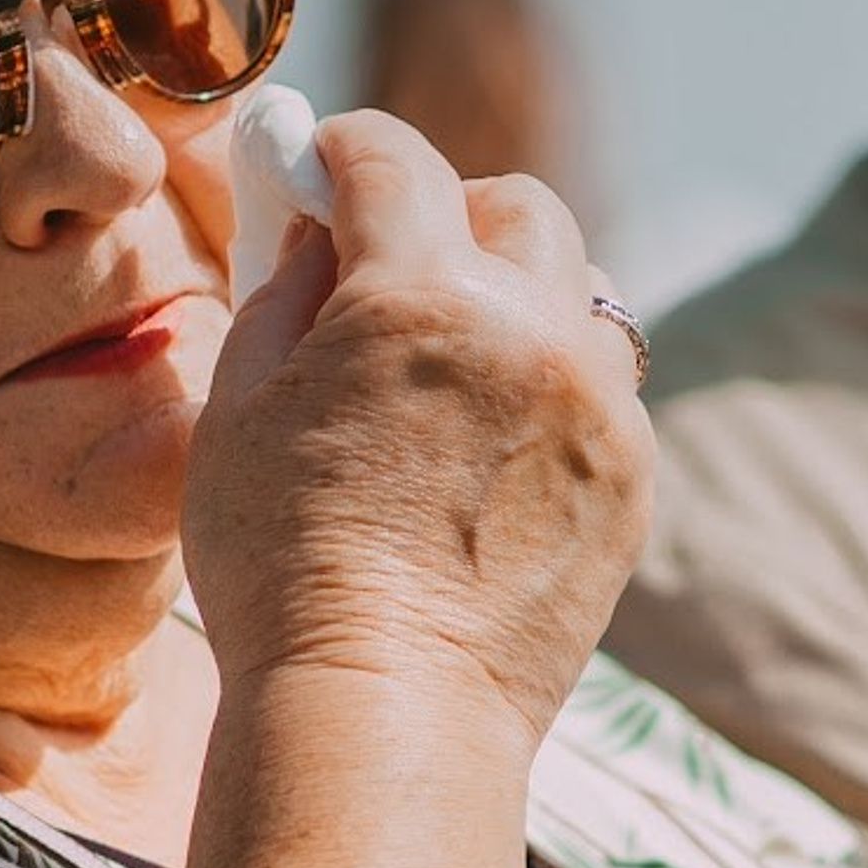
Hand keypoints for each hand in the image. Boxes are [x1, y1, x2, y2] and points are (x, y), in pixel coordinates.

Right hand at [181, 108, 653, 755]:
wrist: (383, 715)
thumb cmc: (279, 572)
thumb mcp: (234, 412)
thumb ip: (280, 294)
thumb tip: (316, 237)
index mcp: (417, 292)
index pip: (391, 158)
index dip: (342, 152)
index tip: (319, 172)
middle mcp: (530, 326)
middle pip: (513, 205)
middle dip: (449, 215)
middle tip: (391, 271)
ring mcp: (600, 403)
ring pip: (579, 288)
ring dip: (519, 296)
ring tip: (456, 365)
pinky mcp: (633, 477)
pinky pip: (602, 388)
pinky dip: (551, 390)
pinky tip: (489, 455)